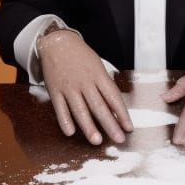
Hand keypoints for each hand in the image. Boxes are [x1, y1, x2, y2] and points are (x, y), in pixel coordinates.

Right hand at [38, 30, 132, 145]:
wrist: (57, 44)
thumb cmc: (80, 56)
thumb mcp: (98, 66)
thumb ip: (105, 85)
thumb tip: (115, 107)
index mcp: (98, 75)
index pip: (113, 97)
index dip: (122, 114)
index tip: (128, 128)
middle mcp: (85, 83)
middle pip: (99, 107)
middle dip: (110, 125)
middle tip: (118, 139)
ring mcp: (69, 88)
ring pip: (80, 110)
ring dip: (89, 127)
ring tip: (97, 141)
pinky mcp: (55, 91)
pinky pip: (60, 109)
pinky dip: (65, 121)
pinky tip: (70, 133)